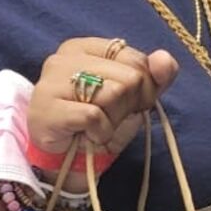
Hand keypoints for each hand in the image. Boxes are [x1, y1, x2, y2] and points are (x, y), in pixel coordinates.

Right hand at [28, 38, 179, 162]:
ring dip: (113, 120)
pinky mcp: (46, 108)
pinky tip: (86, 135)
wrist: (67, 162)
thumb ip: (154, 76)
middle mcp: (64, 58)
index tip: (125, 103)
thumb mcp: (133, 99)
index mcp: (84, 48)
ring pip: (114, 93)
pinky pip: (95, 116)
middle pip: (129, 77)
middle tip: (108, 118)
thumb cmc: (97, 126)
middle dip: (128, 106)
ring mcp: (51, 81)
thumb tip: (164, 59)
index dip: (143, 87)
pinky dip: (100, 133)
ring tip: (95, 126)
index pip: (136, 59)